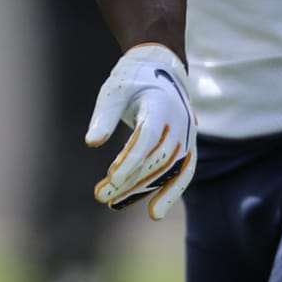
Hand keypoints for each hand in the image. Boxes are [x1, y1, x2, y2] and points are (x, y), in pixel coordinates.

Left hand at [87, 42, 196, 218]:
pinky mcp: (188, 147)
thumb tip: (92, 142)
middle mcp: (180, 122)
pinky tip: (154, 212)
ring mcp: (188, 136)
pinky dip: (171, 193)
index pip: (148, 136)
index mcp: (161, 104)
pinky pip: (184, 174)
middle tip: (100, 196)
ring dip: (144, 191)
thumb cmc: (132, 80)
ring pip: (170, 171)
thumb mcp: (113, 91)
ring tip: (113, 205)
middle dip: (130, 180)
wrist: (162, 69)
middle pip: (157, 158)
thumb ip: (104, 116)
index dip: (131, 159)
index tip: (112, 177)